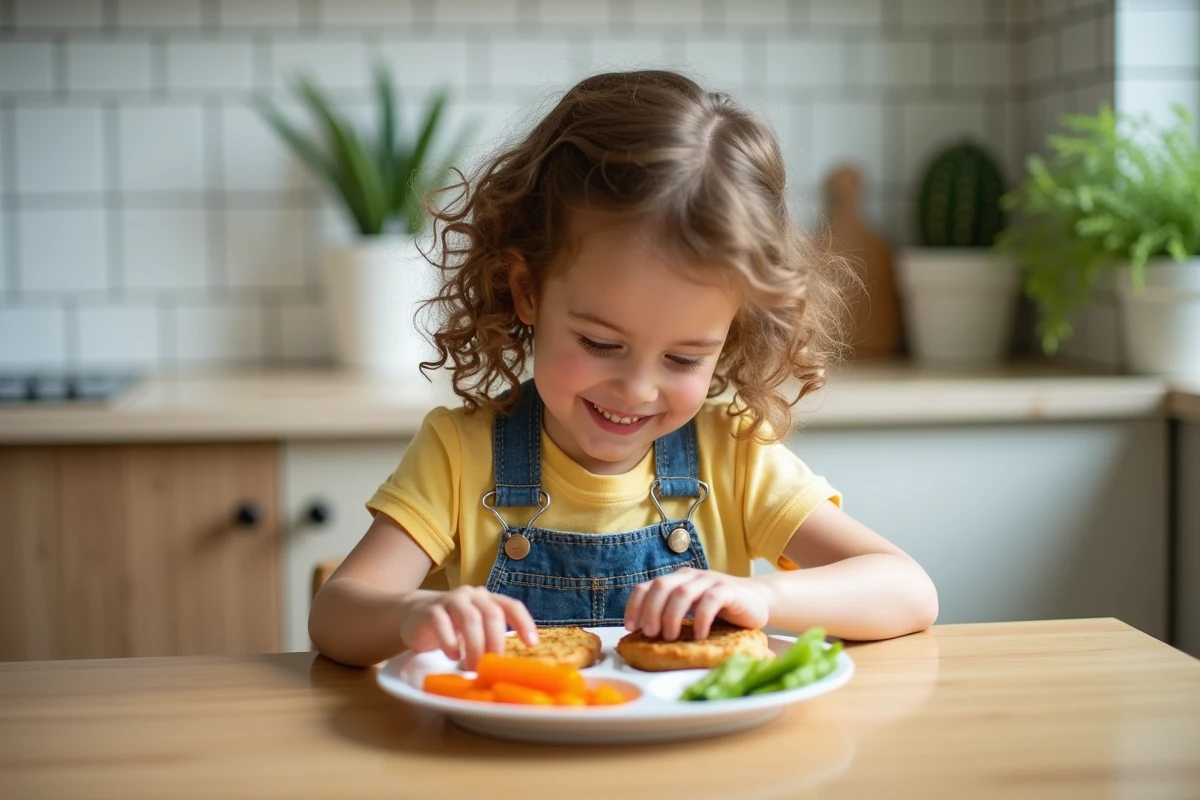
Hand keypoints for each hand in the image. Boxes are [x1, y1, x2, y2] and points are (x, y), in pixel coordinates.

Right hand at [398, 586, 537, 668]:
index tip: (532, 644)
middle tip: (493, 664)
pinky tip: (453, 656)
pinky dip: (451, 643)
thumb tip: (506, 669)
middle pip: (492, 613)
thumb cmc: (451, 627)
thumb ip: (488, 639)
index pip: (511, 606)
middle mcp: (472, 596)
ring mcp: (451, 600)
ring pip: (470, 618)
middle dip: (496, 641)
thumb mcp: (473, 630)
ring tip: (473, 667)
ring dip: (476, 646)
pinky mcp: (431, 610)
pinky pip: (443, 624)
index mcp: (487, 600)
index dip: (524, 623)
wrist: (413, 616)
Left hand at [624, 567, 771, 640]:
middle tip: (650, 634)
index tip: (630, 628)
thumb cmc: (720, 611)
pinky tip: (698, 635)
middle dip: (650, 610)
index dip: (634, 605)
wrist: (757, 601)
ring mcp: (709, 581)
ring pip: (683, 592)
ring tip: (670, 637)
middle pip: (661, 586)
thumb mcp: (691, 610)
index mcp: (676, 580)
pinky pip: (710, 601)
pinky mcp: (728, 590)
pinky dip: (700, 619)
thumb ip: (671, 614)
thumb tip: (643, 634)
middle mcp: (690, 577)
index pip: (646, 586)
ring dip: (671, 616)